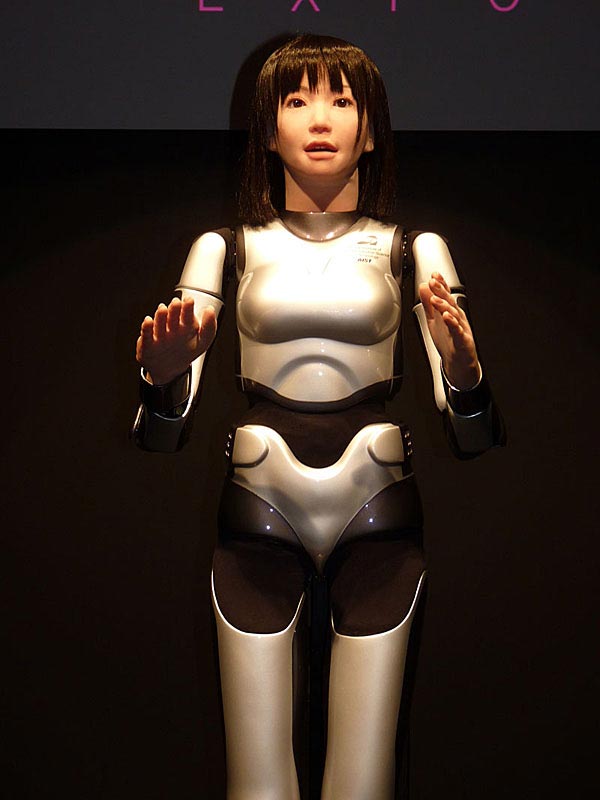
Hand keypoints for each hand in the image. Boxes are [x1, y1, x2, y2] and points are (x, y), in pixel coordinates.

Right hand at [135, 297, 216, 384]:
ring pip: (160, 324)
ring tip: (163, 309)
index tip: (189, 301)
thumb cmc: (186, 351)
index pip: (187, 314)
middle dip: (174, 309)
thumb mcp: (202, 342)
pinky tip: (148, 321)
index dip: (188, 307)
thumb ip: (210, 327)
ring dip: (161, 316)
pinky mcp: (148, 344)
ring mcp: (160, 335)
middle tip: (176, 303)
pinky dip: (146, 328)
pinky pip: (147, 335)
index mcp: (185, 325)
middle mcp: (172, 327)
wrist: (169, 368)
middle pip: (173, 317)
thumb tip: (210, 309)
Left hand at [418, 272, 479, 389]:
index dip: (441, 285)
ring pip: (453, 315)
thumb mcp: (434, 320)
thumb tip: (423, 287)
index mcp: (450, 311)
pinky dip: (452, 323)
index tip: (434, 276)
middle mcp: (457, 317)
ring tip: (435, 299)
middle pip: (449, 302)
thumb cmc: (447, 340)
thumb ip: (428, 304)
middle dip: (441, 292)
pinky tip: (447, 317)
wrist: (458, 362)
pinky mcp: (462, 340)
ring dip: (444, 306)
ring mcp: (460, 328)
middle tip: (433, 282)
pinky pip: (457, 331)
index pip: (446, 295)